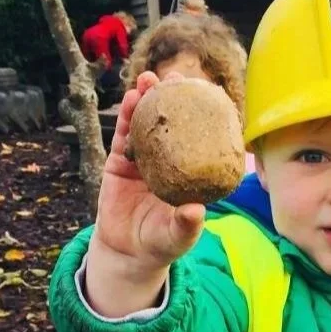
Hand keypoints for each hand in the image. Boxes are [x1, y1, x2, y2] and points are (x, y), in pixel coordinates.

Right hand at [86, 71, 205, 316]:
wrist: (127, 253)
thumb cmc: (161, 245)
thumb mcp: (177, 237)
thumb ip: (186, 225)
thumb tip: (196, 211)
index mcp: (190, 175)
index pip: (201, 142)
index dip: (205, 119)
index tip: (210, 97)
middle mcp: (170, 162)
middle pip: (174, 125)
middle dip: (176, 100)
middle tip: (179, 78)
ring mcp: (145, 160)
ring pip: (147, 125)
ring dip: (148, 100)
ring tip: (150, 80)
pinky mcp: (120, 162)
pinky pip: (124, 136)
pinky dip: (127, 117)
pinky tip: (131, 99)